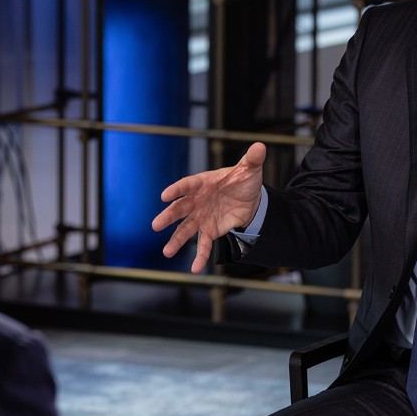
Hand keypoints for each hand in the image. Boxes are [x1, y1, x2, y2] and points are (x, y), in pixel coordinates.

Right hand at [151, 143, 266, 273]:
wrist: (249, 199)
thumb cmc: (243, 180)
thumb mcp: (249, 169)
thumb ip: (252, 159)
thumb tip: (260, 146)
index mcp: (202, 182)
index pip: (187, 185)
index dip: (176, 190)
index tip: (164, 196)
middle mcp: (197, 201)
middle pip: (180, 209)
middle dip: (168, 217)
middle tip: (156, 225)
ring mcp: (201, 217)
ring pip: (185, 229)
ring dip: (176, 240)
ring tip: (167, 252)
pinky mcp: (209, 231)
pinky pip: (203, 245)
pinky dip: (200, 257)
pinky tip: (195, 269)